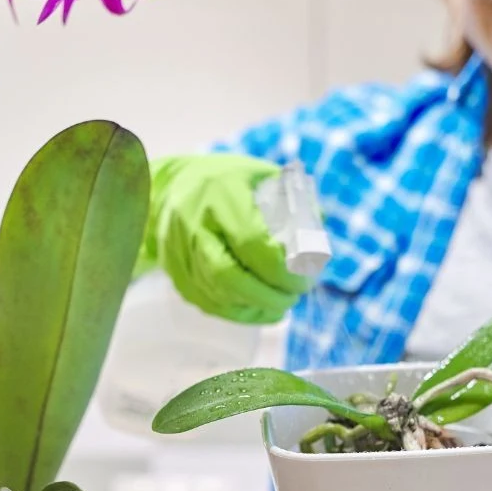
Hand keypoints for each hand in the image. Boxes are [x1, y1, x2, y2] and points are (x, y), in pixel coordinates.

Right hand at [138, 153, 314, 323]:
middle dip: (269, 293)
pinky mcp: (178, 277)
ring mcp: (180, 255)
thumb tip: (318, 241)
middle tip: (295, 295)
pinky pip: (212, 304)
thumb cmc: (229, 184)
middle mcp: (193, 225)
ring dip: (258, 305)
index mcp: (219, 195)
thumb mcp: (263, 178)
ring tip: (284, 302)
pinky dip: (242, 312)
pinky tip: (264, 309)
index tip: (305, 276)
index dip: (281, 267)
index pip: (251, 241)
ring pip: (220, 294)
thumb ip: (295, 204)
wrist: (173, 191)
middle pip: (229, 275)